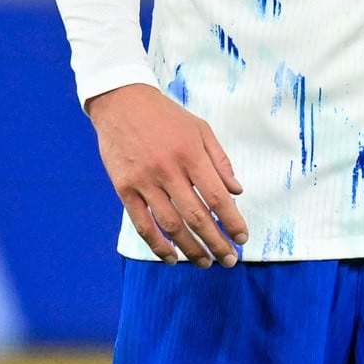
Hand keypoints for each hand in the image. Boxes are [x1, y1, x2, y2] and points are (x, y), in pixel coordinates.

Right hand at [89, 82, 247, 265]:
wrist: (121, 102)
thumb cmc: (165, 116)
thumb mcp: (200, 129)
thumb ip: (220, 161)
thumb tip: (237, 191)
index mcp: (191, 154)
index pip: (217, 197)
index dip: (232, 221)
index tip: (242, 238)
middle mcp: (168, 170)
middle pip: (196, 217)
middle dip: (216, 242)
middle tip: (229, 260)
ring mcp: (144, 181)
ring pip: (170, 225)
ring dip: (191, 249)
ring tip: (205, 262)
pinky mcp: (124, 188)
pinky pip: (142, 224)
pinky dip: (157, 245)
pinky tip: (172, 258)